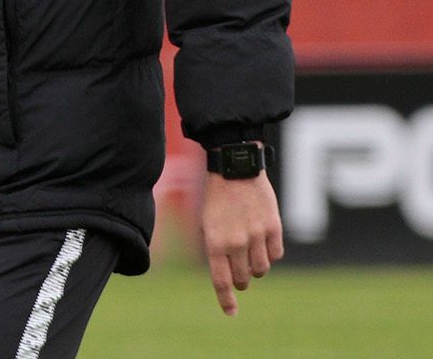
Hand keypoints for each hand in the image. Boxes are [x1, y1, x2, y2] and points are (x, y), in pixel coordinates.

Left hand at [200, 170, 284, 315]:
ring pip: (261, 269)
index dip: (226, 300)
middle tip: (240, 274)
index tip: (231, 313)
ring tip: (249, 254)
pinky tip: (263, 243)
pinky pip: (276, 255)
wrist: (235, 169)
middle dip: (240, 280)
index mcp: (215, 241)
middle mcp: (236, 242)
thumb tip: (226, 275)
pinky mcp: (273, 228)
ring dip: (255, 268)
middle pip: (242, 278)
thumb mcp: (206, 223)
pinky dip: (270, 255)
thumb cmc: (217, 198)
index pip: (221, 280)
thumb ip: (216, 249)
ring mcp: (256, 235)